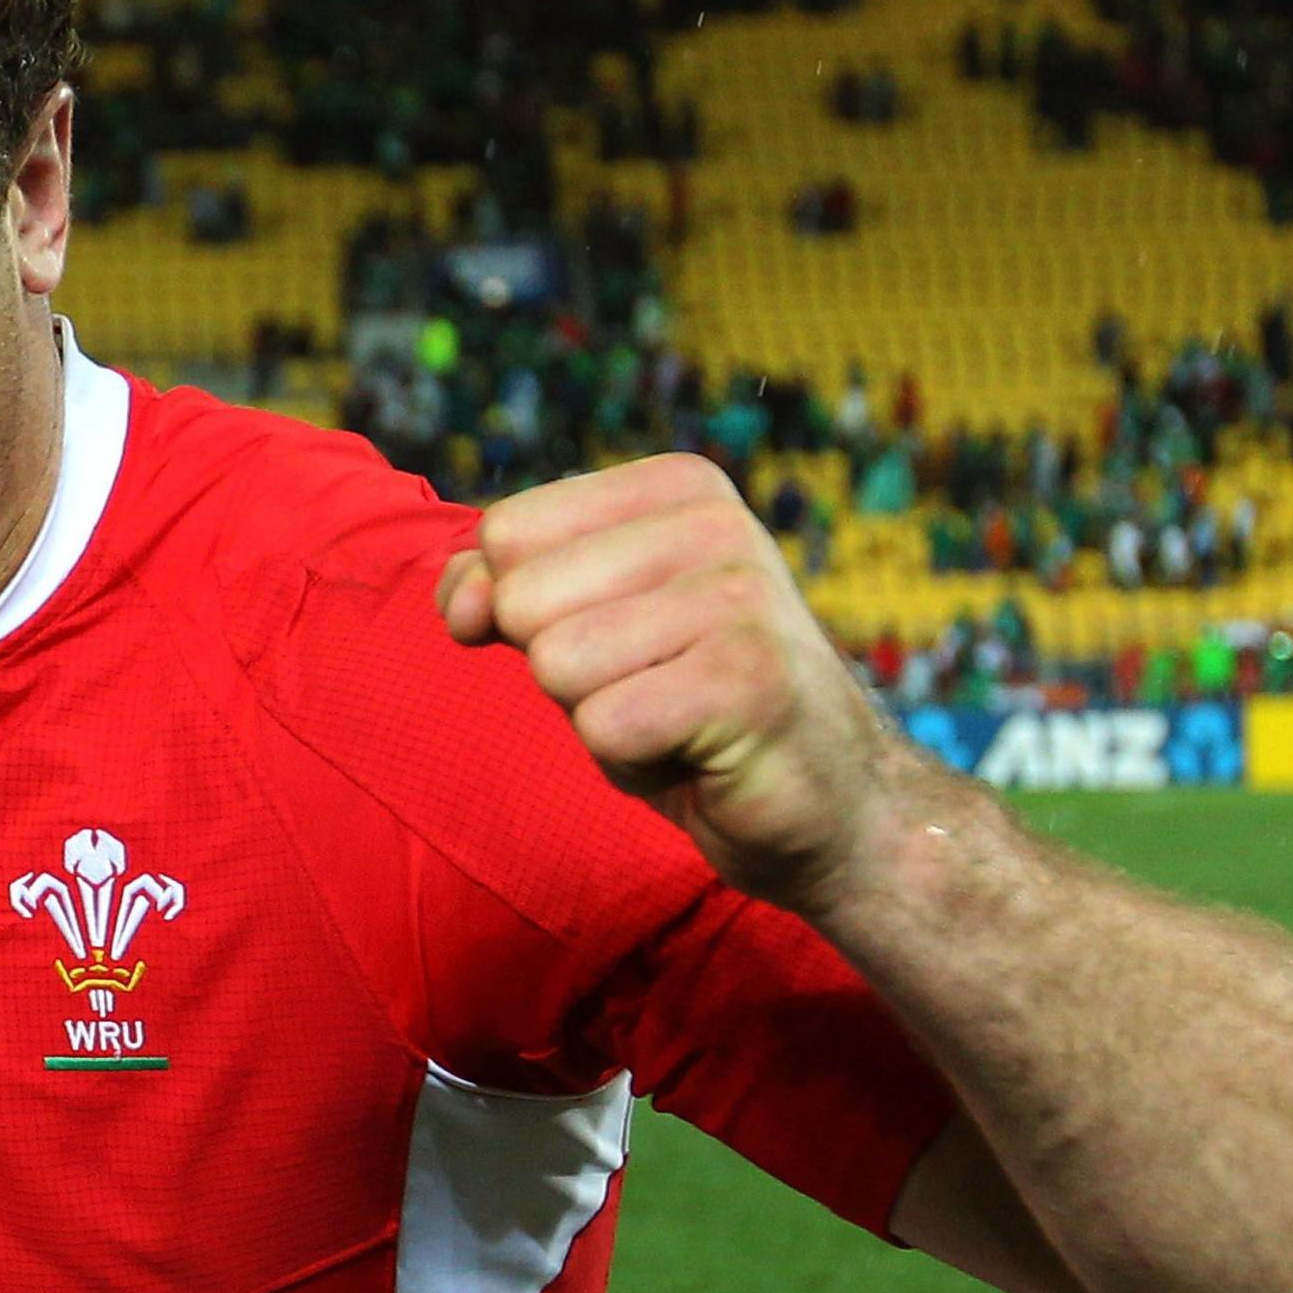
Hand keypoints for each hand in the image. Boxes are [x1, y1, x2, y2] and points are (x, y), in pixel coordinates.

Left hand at [438, 452, 901, 910]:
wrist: (828, 806)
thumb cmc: (687, 708)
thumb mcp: (583, 627)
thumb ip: (500, 588)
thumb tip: (463, 600)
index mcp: (678, 487)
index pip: (506, 533)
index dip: (526, 611)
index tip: (617, 639)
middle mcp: (717, 523)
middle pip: (523, 600)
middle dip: (565, 672)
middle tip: (656, 690)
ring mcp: (740, 598)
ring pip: (556, 664)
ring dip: (599, 721)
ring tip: (678, 722)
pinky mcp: (748, 682)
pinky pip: (602, 727)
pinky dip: (632, 764)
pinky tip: (700, 757)